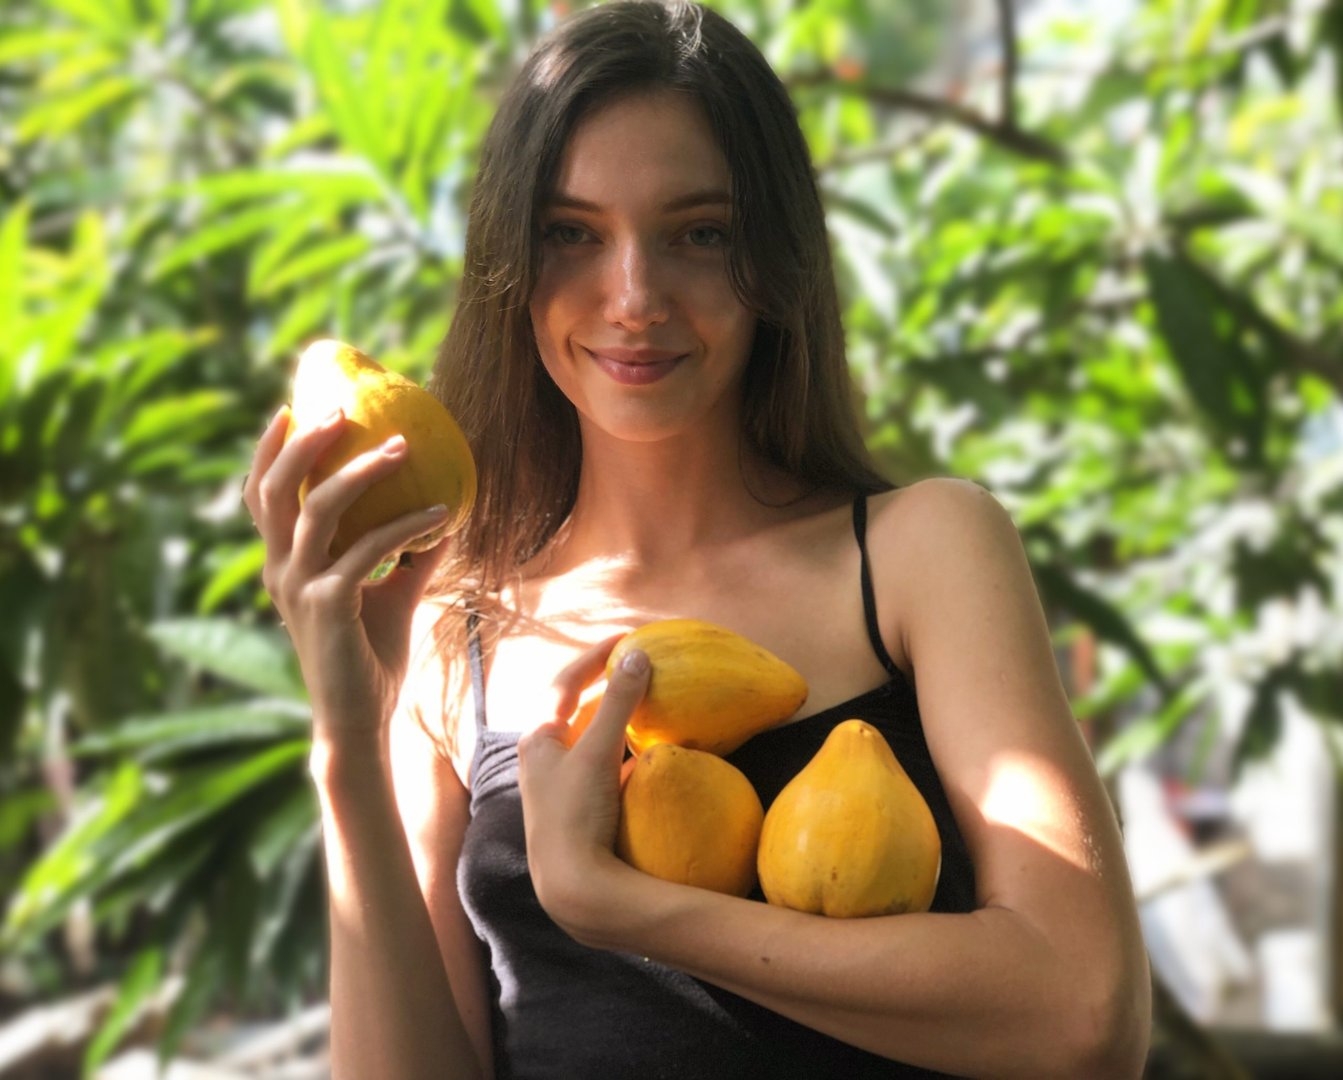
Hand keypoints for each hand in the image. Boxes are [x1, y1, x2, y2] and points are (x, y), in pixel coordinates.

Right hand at [241, 405, 452, 745]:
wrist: (360, 720)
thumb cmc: (372, 658)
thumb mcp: (393, 598)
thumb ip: (411, 557)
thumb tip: (447, 516)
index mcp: (285, 565)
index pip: (263, 497)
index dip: (270, 451)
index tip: (291, 406)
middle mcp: (282, 571)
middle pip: (277, 491)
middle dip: (304, 444)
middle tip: (342, 409)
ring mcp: (300, 588)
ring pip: (318, 511)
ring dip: (361, 472)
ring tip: (401, 445)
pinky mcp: (328, 607)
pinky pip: (367, 552)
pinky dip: (405, 527)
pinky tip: (442, 515)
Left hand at [516, 639, 650, 934]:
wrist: (572, 888)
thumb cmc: (576, 815)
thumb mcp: (597, 752)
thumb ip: (617, 702)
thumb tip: (637, 654)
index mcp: (538, 741)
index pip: (565, 683)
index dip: (595, 658)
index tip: (627, 638)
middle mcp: (544, 761)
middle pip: (576, 710)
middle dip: (605, 685)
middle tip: (637, 665)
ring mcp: (561, 787)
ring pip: (591, 739)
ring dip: (616, 718)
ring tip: (647, 700)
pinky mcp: (580, 809)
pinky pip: (604, 766)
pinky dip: (624, 751)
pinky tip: (647, 751)